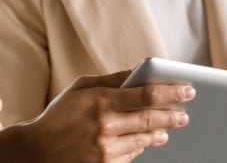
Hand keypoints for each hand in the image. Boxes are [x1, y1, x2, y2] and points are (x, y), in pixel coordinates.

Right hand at [22, 70, 193, 162]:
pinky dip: (139, 147)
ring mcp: (106, 149)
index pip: (146, 95)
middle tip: (185, 114)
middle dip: (173, 115)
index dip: (171, 92)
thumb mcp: (81, 88)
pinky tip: (142, 142)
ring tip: (166, 130)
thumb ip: (112, 80)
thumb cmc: (61, 115)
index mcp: (101, 101)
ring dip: (159, 134)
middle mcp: (105, 126)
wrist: (38, 150)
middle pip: (151, 120)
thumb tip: (139, 71)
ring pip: (144, 140)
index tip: (188, 90)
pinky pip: (132, 156)